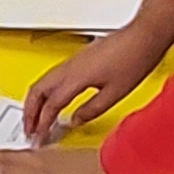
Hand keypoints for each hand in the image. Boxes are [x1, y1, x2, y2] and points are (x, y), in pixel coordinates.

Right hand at [21, 6, 173, 141]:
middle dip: (29, 113)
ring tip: (37, 119)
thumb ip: (91, 110)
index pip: (51, 105)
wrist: (144, 36)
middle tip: (29, 130)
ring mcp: (72, 61)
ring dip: (36, 102)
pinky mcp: (78, 58)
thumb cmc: (134, 58)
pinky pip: (52, 77)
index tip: (40, 137)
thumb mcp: (114, 93)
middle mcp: (69, 67)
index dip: (43, 124)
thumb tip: (76, 121)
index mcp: (76, 77)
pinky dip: (46, 92)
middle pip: (37, 91)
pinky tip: (53, 101)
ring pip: (42, 82)